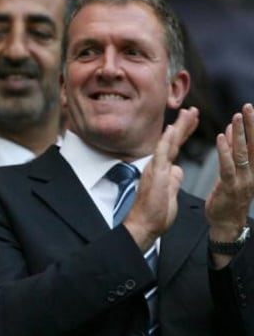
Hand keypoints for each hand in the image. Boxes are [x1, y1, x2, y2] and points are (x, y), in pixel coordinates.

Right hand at [122, 107, 198, 250]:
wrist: (144, 225)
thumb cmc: (155, 214)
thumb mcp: (171, 194)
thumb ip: (174, 180)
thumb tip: (179, 170)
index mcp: (162, 170)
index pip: (174, 147)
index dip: (183, 134)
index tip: (190, 121)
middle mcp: (157, 166)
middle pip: (172, 141)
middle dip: (183, 125)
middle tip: (191, 110)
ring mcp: (155, 169)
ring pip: (168, 143)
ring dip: (178, 127)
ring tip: (187, 113)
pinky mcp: (155, 174)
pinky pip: (161, 154)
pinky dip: (166, 141)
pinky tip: (170, 129)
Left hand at [206, 104, 253, 242]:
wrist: (227, 223)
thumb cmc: (229, 196)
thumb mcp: (235, 172)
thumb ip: (234, 153)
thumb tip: (233, 130)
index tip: (250, 109)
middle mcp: (253, 173)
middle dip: (251, 125)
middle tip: (247, 107)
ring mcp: (243, 180)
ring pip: (243, 154)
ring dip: (239, 135)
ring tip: (236, 118)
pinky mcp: (230, 187)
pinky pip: (228, 166)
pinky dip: (225, 151)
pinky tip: (222, 137)